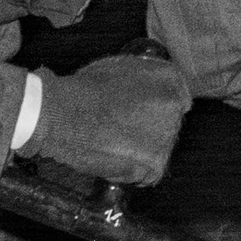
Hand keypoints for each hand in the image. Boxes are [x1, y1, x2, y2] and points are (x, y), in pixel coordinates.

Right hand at [25, 52, 190, 185]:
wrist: (63, 114)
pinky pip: (148, 173)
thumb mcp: (122, 67)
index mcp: (169, 79)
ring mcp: (167, 136)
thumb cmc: (84, 90)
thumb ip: (146, 77)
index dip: (156, 109)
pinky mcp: (155, 163)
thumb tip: (152, 91)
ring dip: (141, 151)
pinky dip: (132, 172)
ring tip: (112, 143)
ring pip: (159, 149)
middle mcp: (174, 107)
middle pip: (169, 125)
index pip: (177, 98)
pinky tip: (113, 158)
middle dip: (150, 129)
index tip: (142, 115)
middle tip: (121, 130)